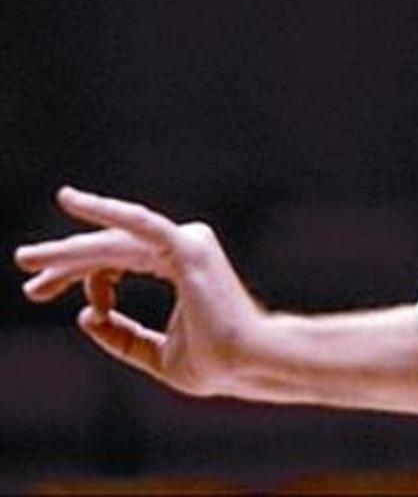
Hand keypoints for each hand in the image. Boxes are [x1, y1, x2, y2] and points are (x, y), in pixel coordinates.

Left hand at [14, 186, 264, 397]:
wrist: (246, 363)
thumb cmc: (215, 362)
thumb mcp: (154, 354)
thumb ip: (122, 336)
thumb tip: (86, 315)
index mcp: (180, 267)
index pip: (121, 263)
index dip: (89, 282)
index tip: (71, 305)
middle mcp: (184, 247)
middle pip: (111, 249)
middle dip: (66, 263)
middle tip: (24, 266)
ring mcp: (186, 243)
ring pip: (114, 241)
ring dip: (67, 251)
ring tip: (25, 259)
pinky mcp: (186, 247)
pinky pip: (138, 223)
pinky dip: (105, 210)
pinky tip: (72, 202)